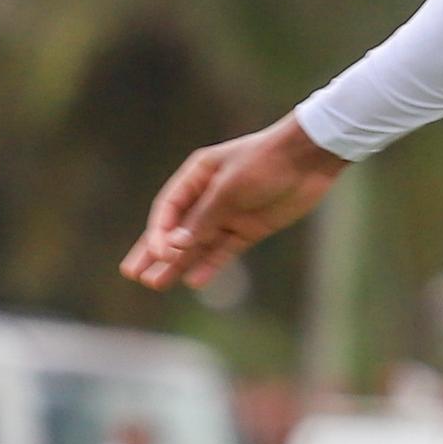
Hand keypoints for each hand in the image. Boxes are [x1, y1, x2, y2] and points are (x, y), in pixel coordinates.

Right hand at [122, 115, 345, 292]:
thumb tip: (176, 246)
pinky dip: (209, 265)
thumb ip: (203, 218)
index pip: (168, 209)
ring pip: (196, 244)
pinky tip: (193, 281)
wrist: (308, 159)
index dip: (158, 233)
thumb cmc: (265, 163)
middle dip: (155, 252)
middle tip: (133, 273)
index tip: (157, 254)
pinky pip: (223, 251)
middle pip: (175, 229)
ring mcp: (228, 215)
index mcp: (197, 176)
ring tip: (156, 284)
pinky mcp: (248, 229)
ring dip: (177, 264)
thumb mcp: (229, 189)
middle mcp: (208, 196)